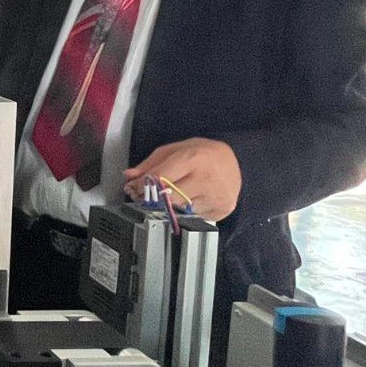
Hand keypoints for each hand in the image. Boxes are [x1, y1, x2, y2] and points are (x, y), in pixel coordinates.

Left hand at [125, 139, 241, 221]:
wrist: (236, 162)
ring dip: (168, 207)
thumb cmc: (203, 153)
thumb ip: (150, 164)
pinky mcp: (221, 211)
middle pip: (167, 198)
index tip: (133, 188)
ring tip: (169, 197)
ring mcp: (215, 197)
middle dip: (151, 198)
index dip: (141, 186)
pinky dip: (184, 212)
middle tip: (146, 196)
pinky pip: (192, 217)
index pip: (160, 178)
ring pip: (178, 211)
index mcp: (193, 159)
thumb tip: (129, 177)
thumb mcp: (175, 149)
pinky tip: (188, 201)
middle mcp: (206, 179)